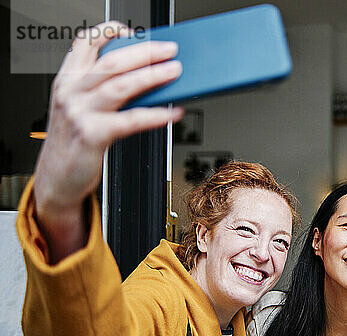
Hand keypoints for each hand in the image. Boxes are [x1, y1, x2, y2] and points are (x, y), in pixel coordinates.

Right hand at [33, 21, 183, 261]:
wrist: (57, 178)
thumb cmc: (74, 141)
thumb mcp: (80, 108)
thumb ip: (103, 89)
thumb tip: (147, 76)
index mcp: (67, 80)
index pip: (86, 43)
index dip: (110, 31)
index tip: (136, 31)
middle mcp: (71, 92)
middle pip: (111, 62)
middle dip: (145, 52)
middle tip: (170, 50)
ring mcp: (80, 113)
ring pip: (122, 86)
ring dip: (153, 76)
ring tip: (175, 72)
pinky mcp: (93, 135)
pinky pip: (131, 120)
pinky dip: (157, 115)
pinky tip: (173, 113)